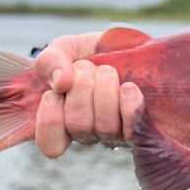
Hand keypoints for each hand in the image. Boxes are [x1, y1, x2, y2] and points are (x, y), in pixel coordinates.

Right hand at [33, 32, 143, 158]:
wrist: (132, 46)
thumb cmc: (94, 52)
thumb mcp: (65, 49)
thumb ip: (49, 62)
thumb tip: (59, 82)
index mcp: (64, 118)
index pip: (50, 143)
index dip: (50, 120)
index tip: (55, 91)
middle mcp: (88, 131)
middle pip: (78, 127)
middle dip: (81, 90)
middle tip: (87, 67)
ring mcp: (114, 133)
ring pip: (105, 128)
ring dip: (105, 93)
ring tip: (107, 71)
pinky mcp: (140, 129)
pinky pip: (132, 129)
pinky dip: (129, 106)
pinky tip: (129, 87)